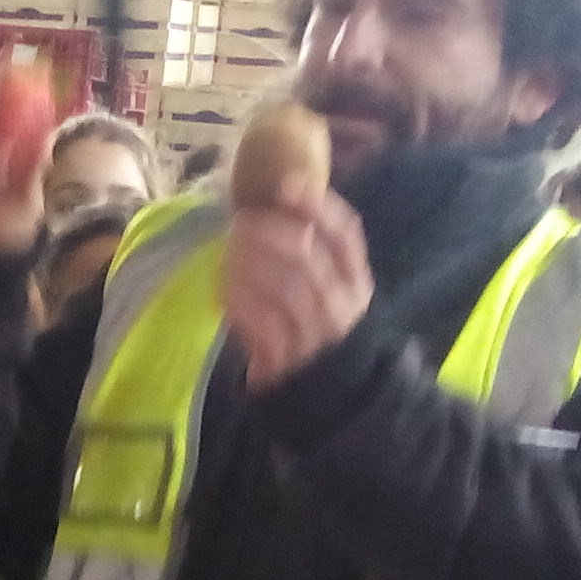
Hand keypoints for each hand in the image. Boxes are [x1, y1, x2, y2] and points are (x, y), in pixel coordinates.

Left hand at [225, 192, 373, 392]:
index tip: (284, 186)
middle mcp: (342, 305)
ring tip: (228, 252)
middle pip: (307, 255)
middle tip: (239, 222)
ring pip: (284, 287)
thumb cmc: (318, 327)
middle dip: (268, 231)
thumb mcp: (331, 288)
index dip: (317, 206)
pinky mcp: (288, 359)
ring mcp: (316, 334)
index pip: (345, 235)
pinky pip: (262, 323)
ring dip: (250, 263)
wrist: (323, 392)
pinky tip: (223, 288)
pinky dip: (241, 301)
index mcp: (357, 282)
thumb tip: (282, 196)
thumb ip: (315, 250)